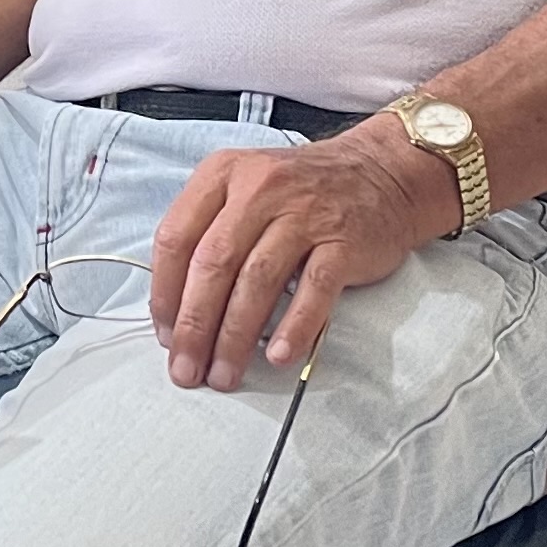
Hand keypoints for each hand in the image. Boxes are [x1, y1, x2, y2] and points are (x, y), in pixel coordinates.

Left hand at [148, 128, 452, 390]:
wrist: (382, 172)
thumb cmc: (303, 191)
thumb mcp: (244, 188)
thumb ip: (208, 232)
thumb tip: (177, 308)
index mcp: (223, 174)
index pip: (176, 238)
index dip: (164, 294)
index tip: (164, 335)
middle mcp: (260, 189)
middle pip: (213, 265)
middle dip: (194, 326)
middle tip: (186, 367)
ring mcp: (305, 214)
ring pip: (257, 281)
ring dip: (235, 336)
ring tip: (224, 373)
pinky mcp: (343, 242)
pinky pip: (313, 290)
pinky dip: (293, 327)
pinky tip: (276, 355)